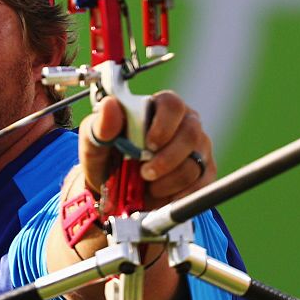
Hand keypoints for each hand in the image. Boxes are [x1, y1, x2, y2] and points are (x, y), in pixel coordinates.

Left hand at [79, 91, 214, 209]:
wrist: (114, 192)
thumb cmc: (107, 159)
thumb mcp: (95, 143)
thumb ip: (101, 126)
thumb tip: (110, 105)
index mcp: (159, 108)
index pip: (172, 104)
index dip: (164, 124)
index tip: (149, 144)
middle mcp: (184, 124)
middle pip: (191, 133)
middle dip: (167, 159)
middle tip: (145, 173)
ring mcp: (197, 148)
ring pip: (195, 163)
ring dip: (169, 181)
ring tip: (149, 186)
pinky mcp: (204, 173)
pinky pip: (201, 185)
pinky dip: (180, 195)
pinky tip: (163, 195)